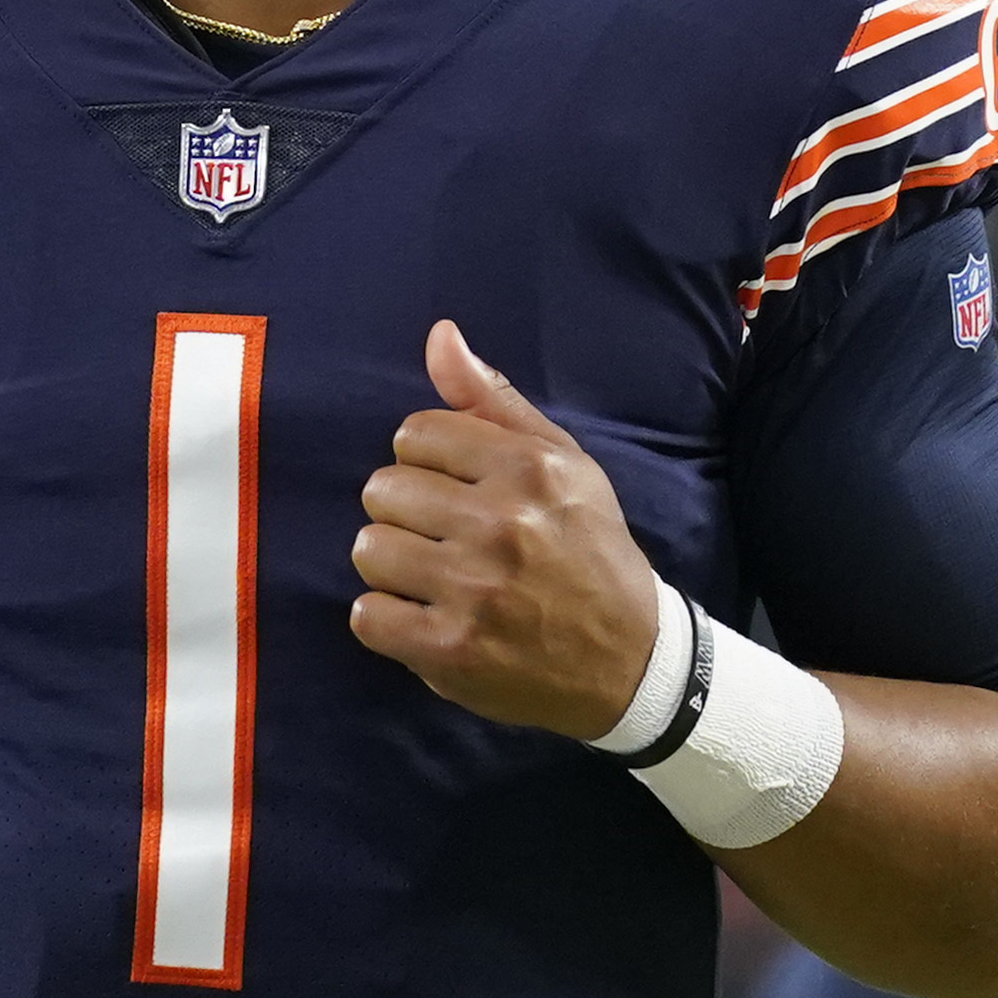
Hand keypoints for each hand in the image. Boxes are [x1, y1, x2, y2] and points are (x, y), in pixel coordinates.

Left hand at [348, 320, 660, 740]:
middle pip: (383, 489)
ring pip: (369, 549)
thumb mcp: (563, 465)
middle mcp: (502, 525)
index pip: (414, 434)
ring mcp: (474, 591)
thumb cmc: (589, 552)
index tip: (456, 491)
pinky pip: (367, 616)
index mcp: (529, 470)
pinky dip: (387, 620)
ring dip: (393, 565)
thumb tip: (439, 336)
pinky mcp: (451, 652)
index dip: (427, 463)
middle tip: (446, 538)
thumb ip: (492, 401)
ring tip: (434, 578)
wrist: (630, 662)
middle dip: (407, 512)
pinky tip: (424, 619)